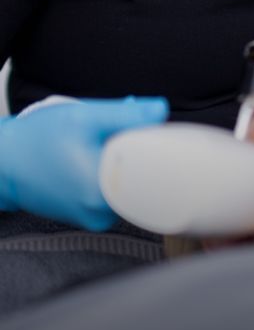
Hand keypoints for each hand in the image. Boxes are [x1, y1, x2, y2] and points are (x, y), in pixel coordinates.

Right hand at [0, 97, 168, 230]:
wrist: (4, 163)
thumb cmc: (37, 140)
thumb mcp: (84, 117)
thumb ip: (127, 114)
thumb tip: (161, 110)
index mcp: (103, 191)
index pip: (154, 170)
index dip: (156, 144)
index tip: (150, 129)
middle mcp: (102, 213)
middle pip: (142, 176)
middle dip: (138, 149)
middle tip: (122, 128)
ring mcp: (95, 218)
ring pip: (128, 182)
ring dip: (125, 160)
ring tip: (102, 141)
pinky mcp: (89, 217)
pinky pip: (115, 191)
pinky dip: (113, 171)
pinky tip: (97, 155)